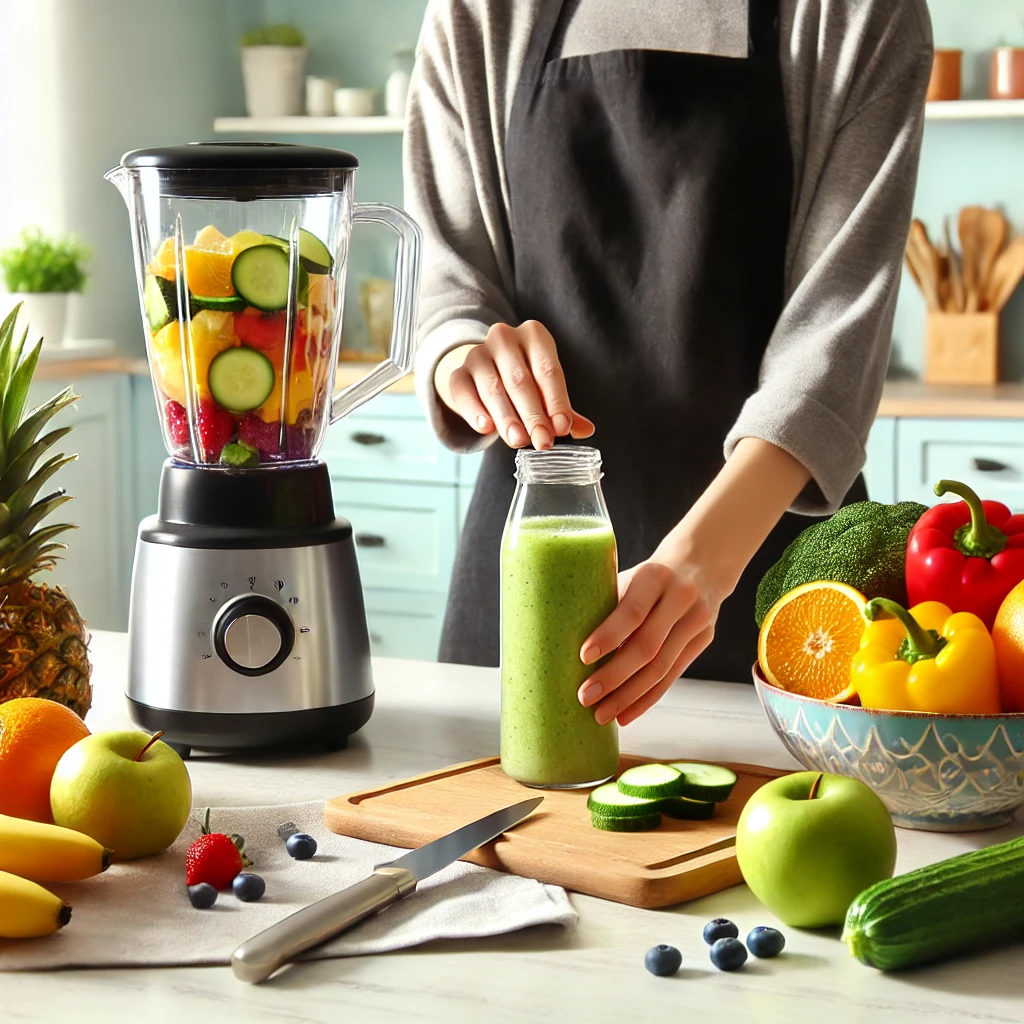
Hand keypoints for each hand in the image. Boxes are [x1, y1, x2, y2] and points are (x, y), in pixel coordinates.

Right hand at [435, 320, 594, 448]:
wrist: (485, 371)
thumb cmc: (525, 379)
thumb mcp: (546, 388)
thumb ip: (563, 409)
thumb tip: (586, 430)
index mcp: (534, 335)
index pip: (548, 370)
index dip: (556, 401)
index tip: (563, 428)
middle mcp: (504, 337)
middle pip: (520, 380)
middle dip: (533, 415)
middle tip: (542, 442)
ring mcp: (477, 353)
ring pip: (493, 388)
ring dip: (507, 418)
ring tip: (518, 441)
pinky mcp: (457, 373)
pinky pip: (465, 394)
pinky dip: (476, 412)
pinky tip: (487, 429)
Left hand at [577, 560, 722, 726]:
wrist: (699, 565)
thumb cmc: (647, 577)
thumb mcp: (629, 577)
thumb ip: (606, 603)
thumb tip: (560, 637)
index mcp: (654, 576)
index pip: (632, 611)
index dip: (608, 636)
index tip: (583, 657)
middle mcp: (680, 597)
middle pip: (647, 646)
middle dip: (614, 676)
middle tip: (585, 696)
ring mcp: (696, 620)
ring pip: (661, 668)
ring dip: (628, 696)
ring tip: (601, 714)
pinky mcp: (703, 641)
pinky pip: (671, 676)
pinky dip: (646, 699)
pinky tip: (625, 714)